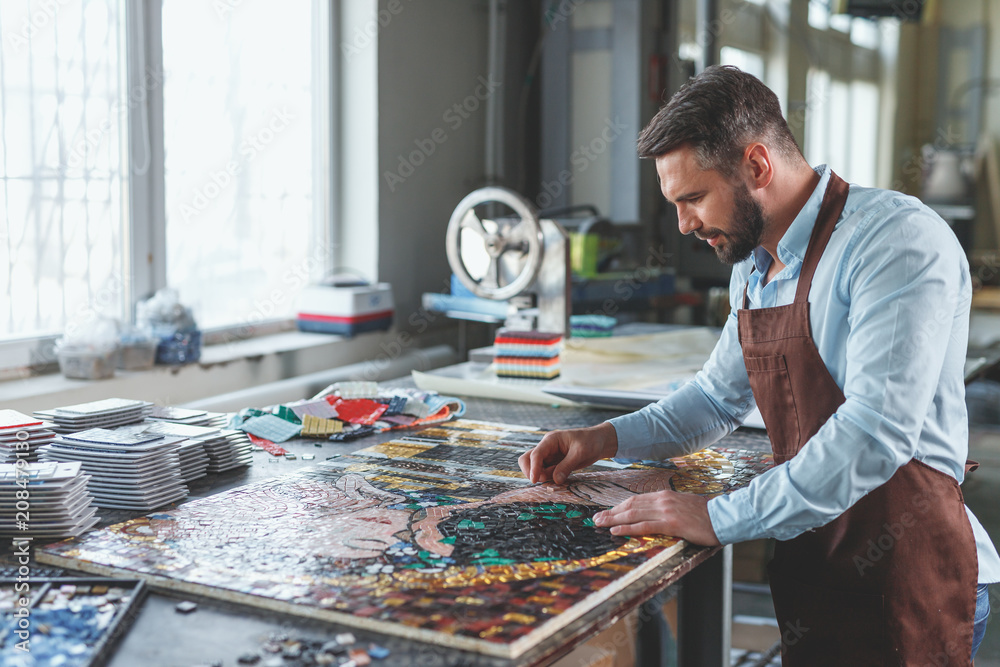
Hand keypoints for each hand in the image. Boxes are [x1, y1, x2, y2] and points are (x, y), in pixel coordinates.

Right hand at [518, 422, 617, 483]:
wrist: (599, 441)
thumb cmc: (591, 442)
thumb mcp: (580, 453)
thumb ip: (567, 466)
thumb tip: (555, 480)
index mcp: (551, 440)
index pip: (536, 454)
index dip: (533, 468)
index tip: (535, 481)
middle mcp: (546, 448)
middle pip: (527, 460)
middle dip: (531, 471)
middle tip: (546, 479)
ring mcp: (549, 456)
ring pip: (534, 467)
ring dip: (542, 476)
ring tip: (560, 475)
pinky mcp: (554, 463)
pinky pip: (544, 472)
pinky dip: (548, 478)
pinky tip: (561, 477)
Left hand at [593, 490, 719, 545]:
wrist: (724, 516)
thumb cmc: (706, 515)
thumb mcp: (683, 506)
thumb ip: (668, 508)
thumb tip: (654, 515)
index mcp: (665, 496)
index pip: (636, 500)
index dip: (619, 507)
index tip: (607, 512)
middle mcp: (663, 500)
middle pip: (630, 506)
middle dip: (611, 513)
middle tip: (595, 519)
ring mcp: (666, 511)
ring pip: (633, 514)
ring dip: (614, 520)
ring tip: (600, 524)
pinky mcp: (672, 523)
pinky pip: (645, 526)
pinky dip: (628, 528)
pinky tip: (616, 531)